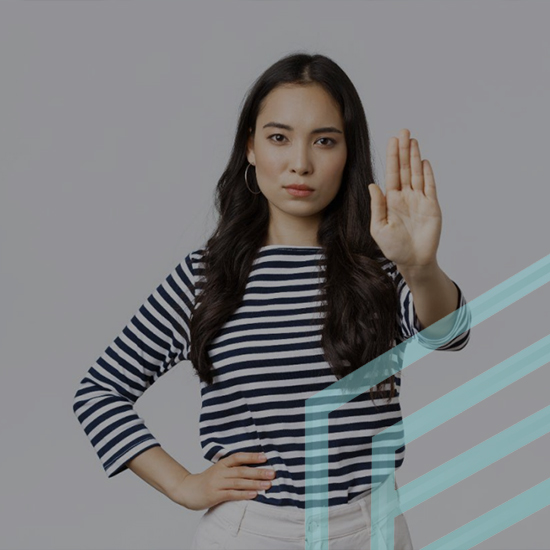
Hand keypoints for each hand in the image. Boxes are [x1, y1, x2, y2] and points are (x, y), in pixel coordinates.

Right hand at [169, 452, 274, 510]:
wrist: (186, 490)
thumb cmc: (206, 481)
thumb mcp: (218, 471)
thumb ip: (232, 469)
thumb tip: (253, 468)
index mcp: (222, 463)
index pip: (238, 457)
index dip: (252, 456)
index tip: (265, 457)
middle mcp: (220, 472)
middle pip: (242, 470)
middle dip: (258, 471)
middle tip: (273, 472)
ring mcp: (217, 483)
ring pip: (239, 482)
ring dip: (255, 483)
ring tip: (268, 485)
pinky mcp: (215, 495)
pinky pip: (232, 494)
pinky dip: (244, 494)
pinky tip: (254, 494)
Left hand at [368, 128, 441, 269]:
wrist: (413, 261)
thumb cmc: (393, 247)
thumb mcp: (378, 227)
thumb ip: (377, 206)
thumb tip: (372, 185)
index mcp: (391, 200)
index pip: (392, 174)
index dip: (392, 157)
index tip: (392, 141)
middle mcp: (405, 197)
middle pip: (405, 169)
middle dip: (404, 150)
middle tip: (403, 131)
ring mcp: (419, 200)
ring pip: (417, 174)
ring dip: (415, 157)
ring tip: (413, 140)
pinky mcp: (432, 206)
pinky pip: (430, 187)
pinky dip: (428, 174)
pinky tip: (424, 161)